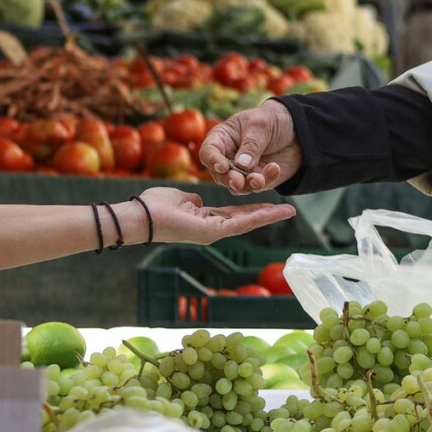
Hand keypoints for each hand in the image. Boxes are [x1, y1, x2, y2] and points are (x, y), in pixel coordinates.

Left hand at [135, 188, 294, 244]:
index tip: (271, 204)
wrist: (141, 216)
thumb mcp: (180, 198)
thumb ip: (193, 201)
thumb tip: (198, 201)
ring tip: (288, 211)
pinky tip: (271, 213)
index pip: (235, 214)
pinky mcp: (210, 232)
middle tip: (290, 211)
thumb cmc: (154, 206)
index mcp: (206, 220)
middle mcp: (212, 229)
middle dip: (268, 215)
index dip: (254, 209)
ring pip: (246, 223)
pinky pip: (237, 222)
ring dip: (268, 217)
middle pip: (246, 220)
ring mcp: (212, 232)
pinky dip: (256, 217)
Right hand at [201, 101, 302, 193]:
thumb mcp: (260, 125)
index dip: (212, 161)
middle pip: (220, 175)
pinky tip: (275, 169)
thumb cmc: (272, 120)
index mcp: (222, 139)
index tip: (222, 166)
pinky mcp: (257, 180)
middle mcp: (228, 157)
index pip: (208, 152)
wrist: (296, 129)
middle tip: (239, 182)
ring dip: (248, 185)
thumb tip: (240, 165)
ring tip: (259, 179)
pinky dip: (266, 181)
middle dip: (230, 179)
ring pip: (237, 186)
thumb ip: (251, 145)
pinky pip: (257, 187)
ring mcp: (242, 171)